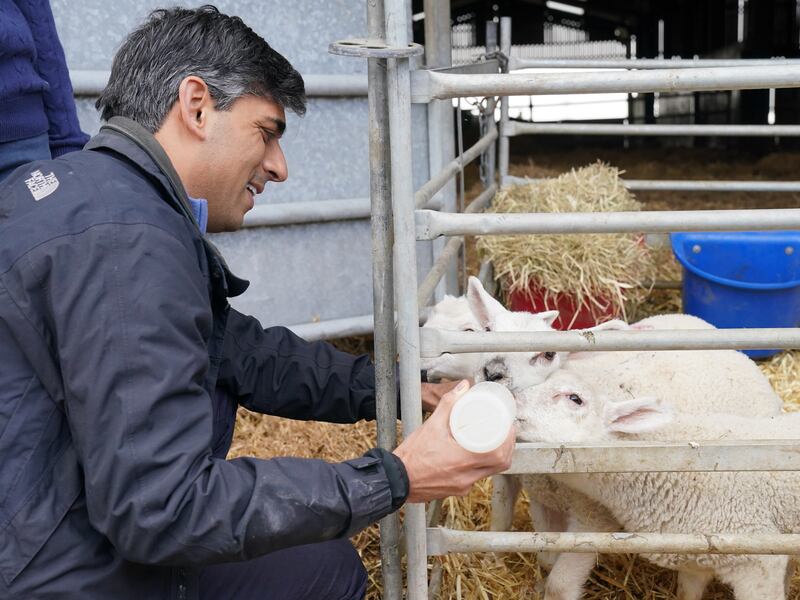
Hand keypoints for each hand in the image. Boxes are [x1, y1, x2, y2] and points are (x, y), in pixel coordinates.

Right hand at [393, 380, 514, 502]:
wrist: (395, 479)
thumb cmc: (412, 454)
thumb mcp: (432, 425)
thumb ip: (449, 404)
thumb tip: (464, 386)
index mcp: (464, 460)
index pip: (500, 455)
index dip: (509, 441)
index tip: (508, 427)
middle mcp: (467, 477)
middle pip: (500, 465)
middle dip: (506, 448)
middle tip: (504, 433)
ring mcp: (462, 486)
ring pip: (488, 472)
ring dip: (494, 458)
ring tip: (491, 442)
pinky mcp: (456, 491)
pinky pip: (475, 478)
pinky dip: (479, 467)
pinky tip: (473, 456)